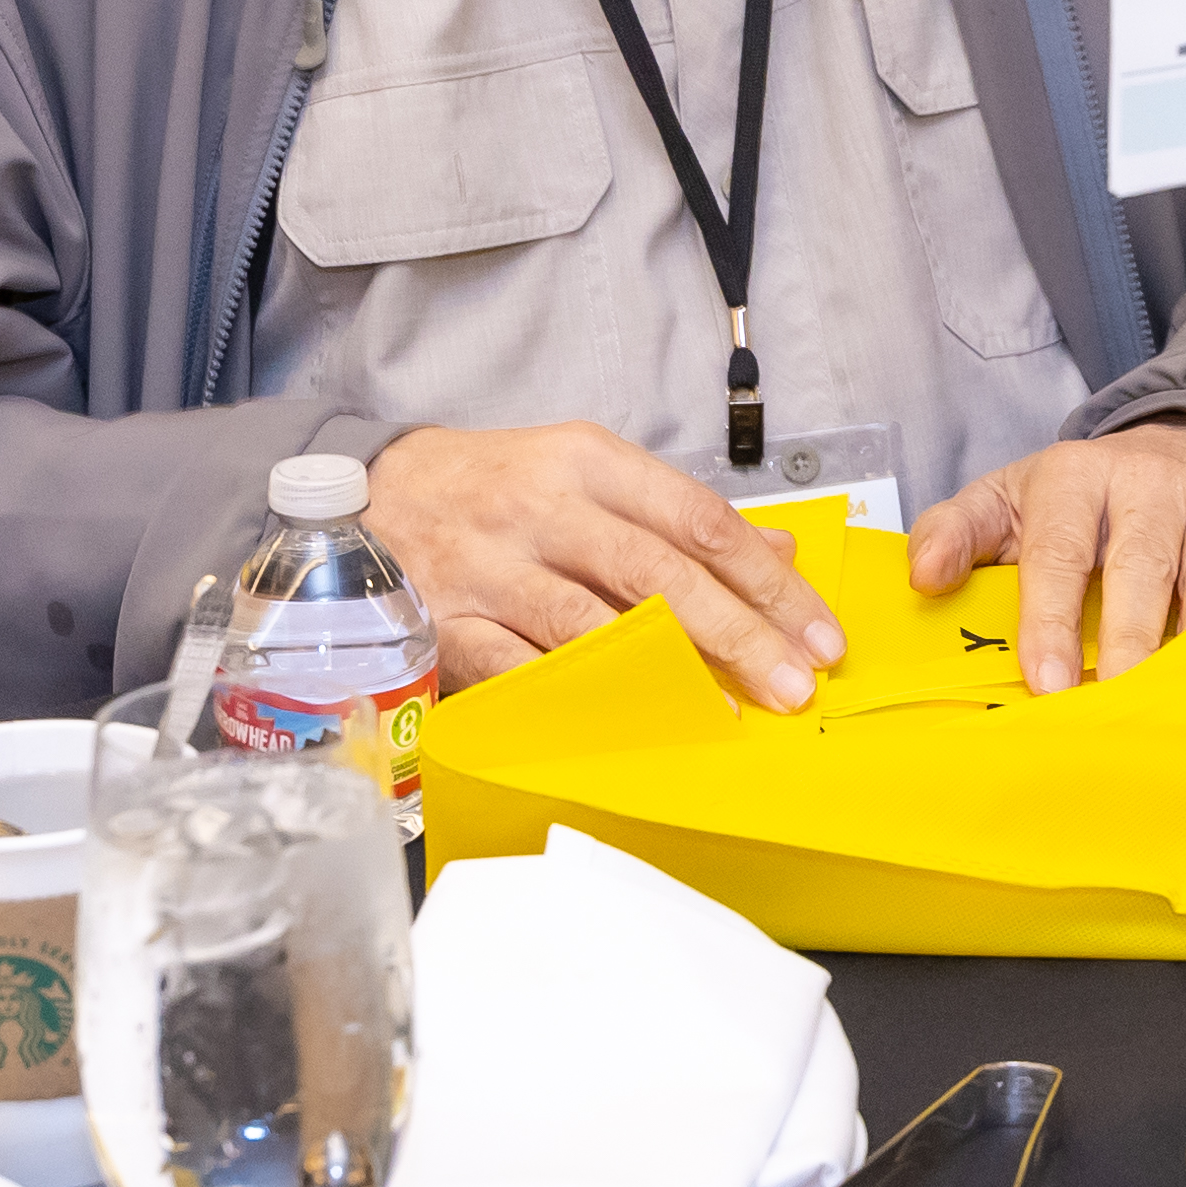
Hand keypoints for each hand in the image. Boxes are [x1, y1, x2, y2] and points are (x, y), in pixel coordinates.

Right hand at [362, 420, 841, 701]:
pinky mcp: (446, 622)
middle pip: (659, 573)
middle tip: (795, 682)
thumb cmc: (494, 489)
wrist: (368, 493)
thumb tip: (778, 551)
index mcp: (589, 462)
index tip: (817, 632)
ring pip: (593, 622)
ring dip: (669, 673)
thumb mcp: (588, 474)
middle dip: (739, 632)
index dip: (767, 581)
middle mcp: (542, 508)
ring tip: (730, 712)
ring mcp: (490, 568)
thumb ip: (678, 515)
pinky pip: (520, 669)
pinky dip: (575, 697)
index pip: (699, 520)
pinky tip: (628, 724)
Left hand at [907, 424, 1185, 693]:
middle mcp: (1152, 482)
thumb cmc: (1088, 500)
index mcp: (1076, 477)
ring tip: (1180, 706)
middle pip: (1141, 568)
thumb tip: (925, 576)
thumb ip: (957, 531)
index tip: (1046, 681)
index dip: (1051, 618)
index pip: (1060, 549)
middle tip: (1115, 703)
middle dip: (1128, 642)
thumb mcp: (1011, 499)